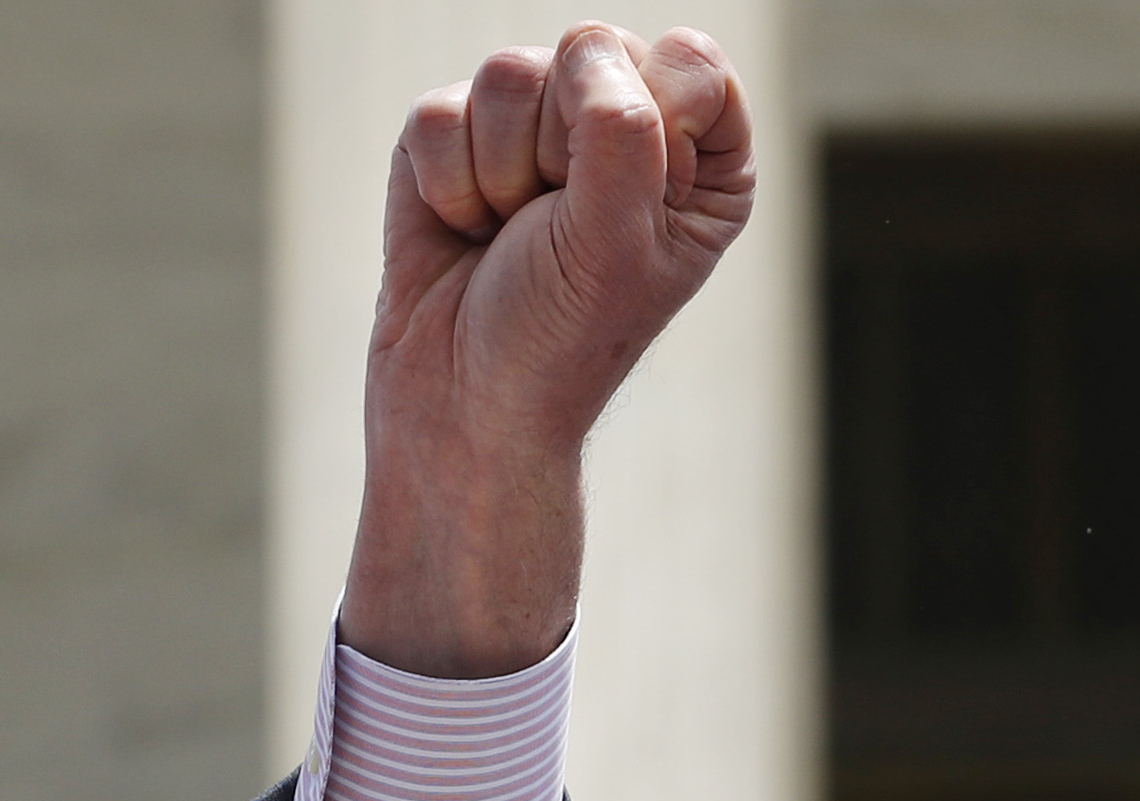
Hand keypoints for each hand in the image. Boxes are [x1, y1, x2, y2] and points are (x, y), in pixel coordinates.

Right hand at [345, 22, 755, 675]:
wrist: (460, 410)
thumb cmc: (558, 338)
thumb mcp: (617, 236)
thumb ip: (620, 126)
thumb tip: (580, 54)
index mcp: (701, 153)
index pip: (686, 61)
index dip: (647, 126)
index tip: (626, 212)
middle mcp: (624, 126)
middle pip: (588, 51)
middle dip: (558, 152)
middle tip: (554, 232)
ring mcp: (535, 128)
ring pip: (506, 73)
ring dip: (498, 175)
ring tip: (506, 238)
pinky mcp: (455, 142)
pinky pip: (438, 111)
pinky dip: (443, 183)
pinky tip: (463, 234)